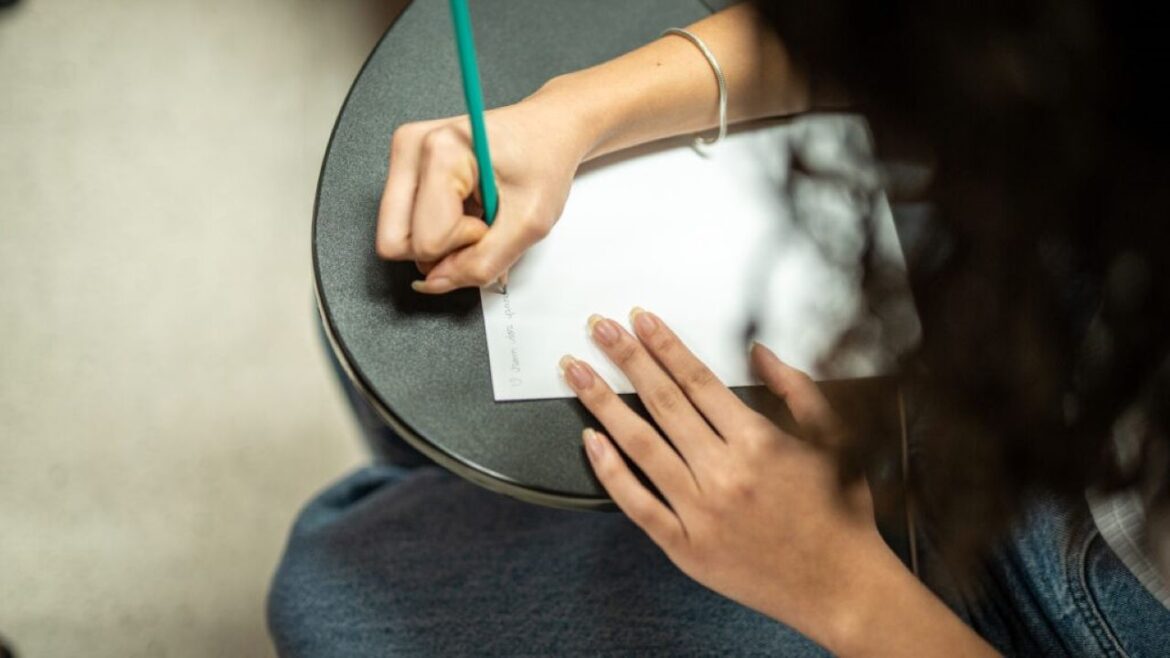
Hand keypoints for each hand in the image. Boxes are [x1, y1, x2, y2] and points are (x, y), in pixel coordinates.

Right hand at [375, 88, 592, 293]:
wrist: (548, 130)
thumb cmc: (543, 160)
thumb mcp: (529, 223)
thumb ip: (482, 264)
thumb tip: (436, 284)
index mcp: (441, 151)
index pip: (426, 242)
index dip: (464, 245)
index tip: (492, 220)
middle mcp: (411, 148)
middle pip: (394, 241)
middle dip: (440, 250)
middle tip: (479, 224)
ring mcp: (403, 155)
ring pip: (396, 236)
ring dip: (441, 240)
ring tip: (474, 213)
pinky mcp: (405, 166)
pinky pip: (404, 224)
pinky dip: (437, 228)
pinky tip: (464, 207)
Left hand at [559, 309, 912, 652]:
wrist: (842, 588)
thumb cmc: (839, 515)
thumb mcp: (833, 439)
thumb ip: (795, 388)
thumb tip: (758, 350)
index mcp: (758, 442)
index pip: (697, 380)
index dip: (664, 345)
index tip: (639, 320)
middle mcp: (725, 473)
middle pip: (662, 402)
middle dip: (626, 358)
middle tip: (598, 329)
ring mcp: (700, 512)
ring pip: (640, 446)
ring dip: (603, 403)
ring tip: (576, 372)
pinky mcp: (686, 548)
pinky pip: (637, 504)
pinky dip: (610, 472)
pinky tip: (590, 441)